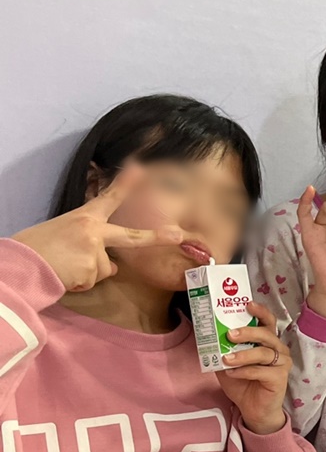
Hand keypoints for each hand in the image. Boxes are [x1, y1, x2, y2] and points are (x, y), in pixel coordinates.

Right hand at [12, 166, 183, 291]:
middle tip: (177, 236)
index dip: (125, 184)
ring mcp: (95, 251)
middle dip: (156, 237)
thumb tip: (110, 263)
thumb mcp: (62, 233)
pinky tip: (64, 275)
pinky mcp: (92, 270)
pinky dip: (80, 282)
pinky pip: (93, 280)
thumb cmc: (36, 248)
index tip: (140, 168)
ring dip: (88, 272)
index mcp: (83, 218)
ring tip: (64, 266)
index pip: (107, 198)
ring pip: (105, 269)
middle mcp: (93, 232)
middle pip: (131, 237)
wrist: (21, 264)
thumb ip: (88, 241)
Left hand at [217, 302, 292, 434]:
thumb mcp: (227, 363)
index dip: (260, 311)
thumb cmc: (243, 383)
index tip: (247, 304)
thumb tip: (203, 335)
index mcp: (268, 341)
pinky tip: (232, 374)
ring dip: (244, 355)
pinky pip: (261, 371)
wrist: (253, 409)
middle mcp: (278, 349)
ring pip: (264, 353)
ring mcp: (281, 363)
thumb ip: (221, 350)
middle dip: (248, 332)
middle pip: (266, 334)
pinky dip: (245, 371)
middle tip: (230, 334)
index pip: (268, 321)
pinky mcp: (280, 378)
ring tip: (226, 359)